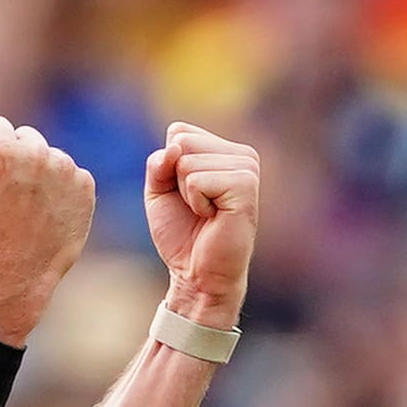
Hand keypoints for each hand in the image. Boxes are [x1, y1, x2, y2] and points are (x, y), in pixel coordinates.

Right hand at [0, 116, 94, 345]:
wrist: (16, 270)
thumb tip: (9, 133)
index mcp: (1, 149)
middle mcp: (36, 152)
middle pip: (27, 136)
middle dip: (21, 157)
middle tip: (14, 192)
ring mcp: (64, 168)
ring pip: (52, 156)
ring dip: (44, 174)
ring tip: (32, 207)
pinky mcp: (85, 184)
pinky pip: (72, 176)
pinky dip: (64, 191)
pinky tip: (51, 213)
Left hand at [144, 122, 259, 328]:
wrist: (198, 274)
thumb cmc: (182, 234)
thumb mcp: (159, 191)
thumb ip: (159, 162)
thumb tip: (175, 148)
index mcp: (225, 150)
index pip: (178, 131)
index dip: (168, 167)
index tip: (186, 195)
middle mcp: (242, 154)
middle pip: (181, 142)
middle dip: (175, 179)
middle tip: (196, 207)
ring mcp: (247, 168)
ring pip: (187, 161)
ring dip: (187, 195)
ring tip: (206, 214)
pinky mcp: (246, 186)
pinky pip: (197, 180)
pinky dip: (196, 203)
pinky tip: (214, 217)